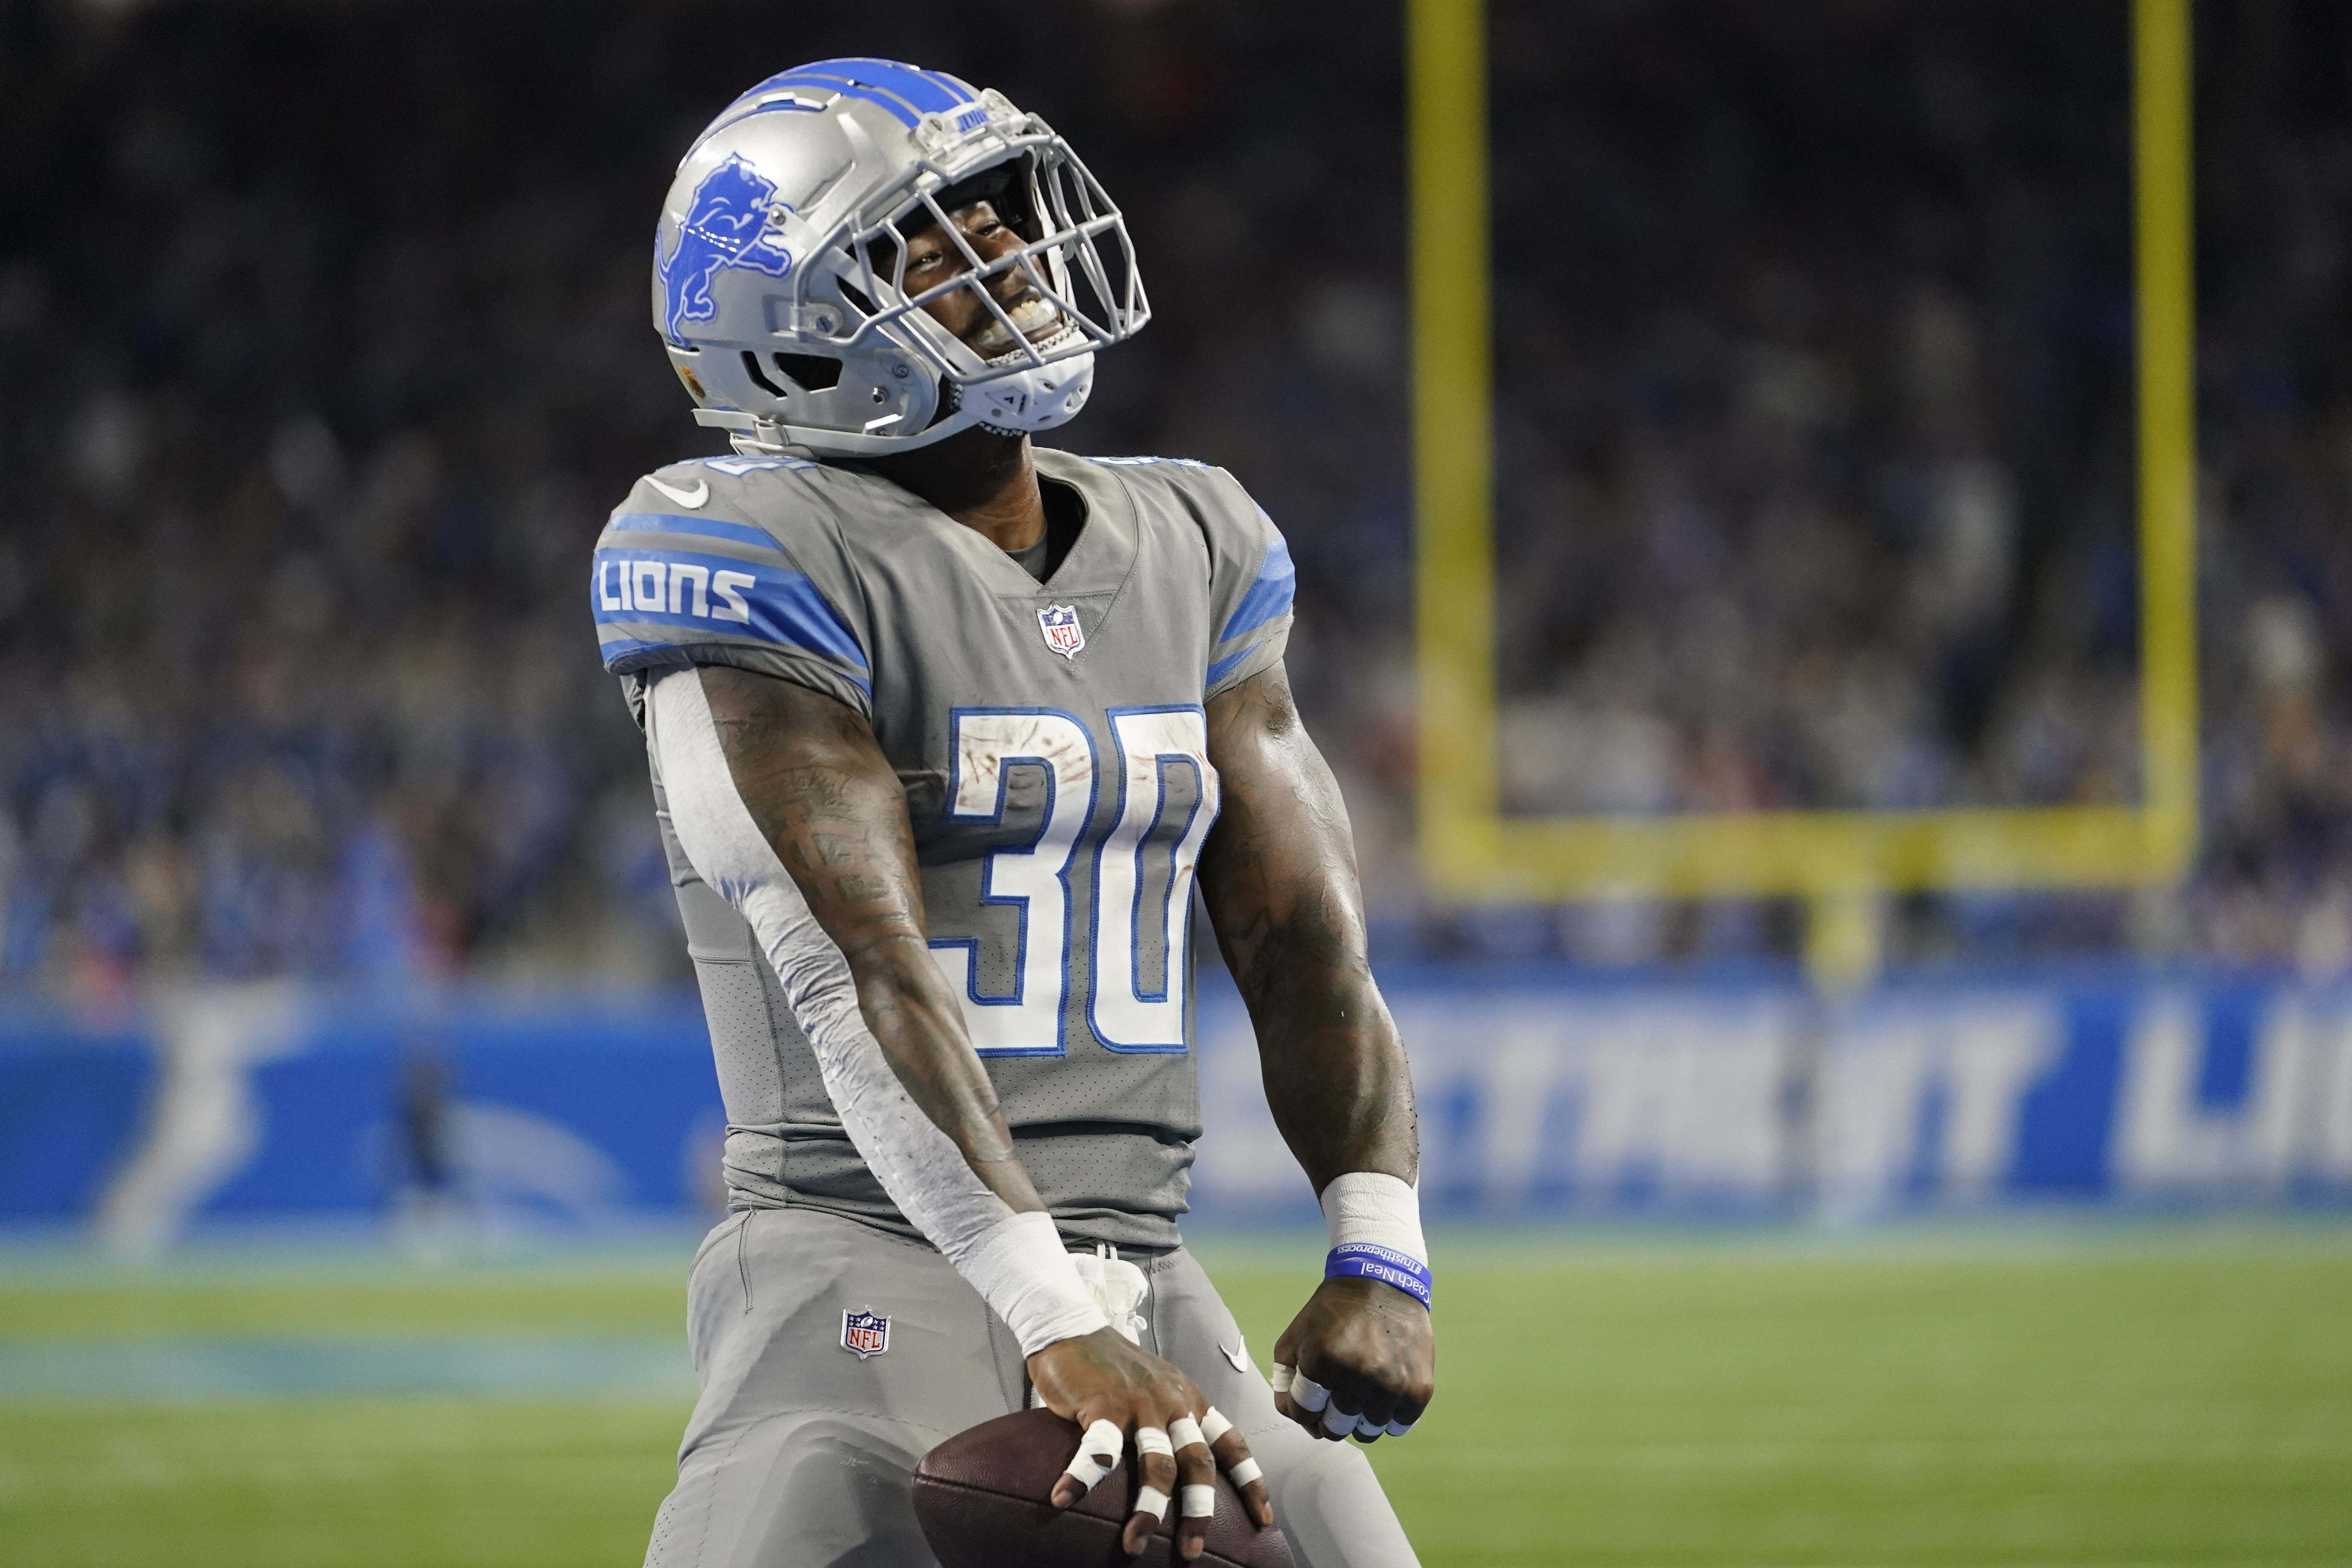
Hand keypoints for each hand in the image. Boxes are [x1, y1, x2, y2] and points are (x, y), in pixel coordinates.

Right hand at [1029, 1327, 1275, 1557]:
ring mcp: (1139, 1405)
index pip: (1229, 1443)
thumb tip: (1177, 1474)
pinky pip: (1097, 1450)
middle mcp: (1172, 1403)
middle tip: (1192, 1551)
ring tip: (1135, 1544)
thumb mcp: (1157, 1388)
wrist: (1073, 1326)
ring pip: (1155, 1465)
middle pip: (1197, 1463)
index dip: (1249, 1481)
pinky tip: (1063, 1500)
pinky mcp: (1103, 1405)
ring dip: (1148, 1509)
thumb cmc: (1114, 1366)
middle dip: (1199, 1511)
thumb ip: (1170, 1423)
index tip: (1263, 1518)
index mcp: (1189, 1400)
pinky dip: (1081, 1478)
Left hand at [1271, 1275, 1434, 1441]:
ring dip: (1358, 1418)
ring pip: (1366, 1432)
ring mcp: (1392, 1384)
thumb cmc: (1333, 1313)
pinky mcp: (1419, 1388)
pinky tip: (1382, 1393)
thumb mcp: (1295, 1336)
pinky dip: (1387, 1417)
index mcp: (1323, 1361)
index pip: (1304, 1415)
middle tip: (1335, 1393)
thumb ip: (1286, 1380)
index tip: (1312, 1392)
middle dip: (1329, 1415)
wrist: (1383, 1282)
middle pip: (1335, 1428)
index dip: (1303, 1407)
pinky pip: (1397, 1426)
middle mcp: (1359, 1376)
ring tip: (1359, 1391)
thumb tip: (1296, 1417)